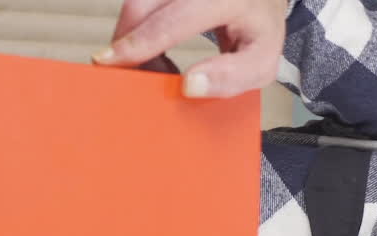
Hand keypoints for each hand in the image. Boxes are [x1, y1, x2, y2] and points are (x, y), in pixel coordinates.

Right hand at [93, 0, 288, 97]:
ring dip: (132, 39)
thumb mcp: (261, 60)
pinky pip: (140, 4)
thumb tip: (190, 86)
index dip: (144, 42)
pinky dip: (138, 30)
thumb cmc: (258, 30)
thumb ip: (232, 77)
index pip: (177, 18)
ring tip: (157, 65)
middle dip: (128, 44)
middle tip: (134, 76)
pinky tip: (155, 47)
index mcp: (226, 0)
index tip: (115, 61)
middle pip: (143, 5)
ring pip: (137, 3)